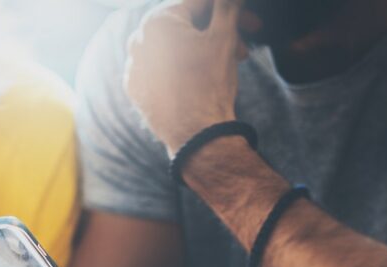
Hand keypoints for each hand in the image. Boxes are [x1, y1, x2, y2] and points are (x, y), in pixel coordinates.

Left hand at [124, 0, 247, 153]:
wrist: (195, 133)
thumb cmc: (210, 83)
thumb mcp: (224, 37)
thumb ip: (227, 7)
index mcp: (156, 22)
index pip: (199, 4)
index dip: (230, 10)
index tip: (253, 24)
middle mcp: (137, 41)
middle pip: (185, 26)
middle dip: (218, 33)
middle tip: (243, 47)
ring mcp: (133, 66)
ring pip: (174, 48)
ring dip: (202, 50)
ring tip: (226, 64)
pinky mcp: (135, 89)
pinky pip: (161, 70)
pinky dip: (181, 69)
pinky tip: (200, 79)